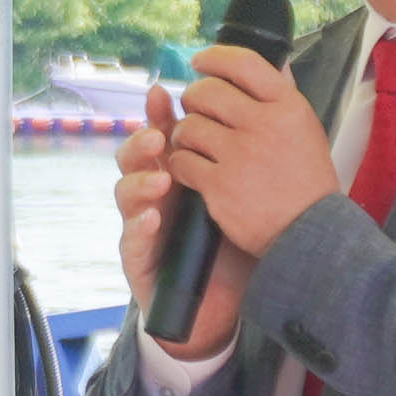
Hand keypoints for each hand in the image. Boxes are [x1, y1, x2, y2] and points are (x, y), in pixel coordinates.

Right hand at [116, 101, 243, 360]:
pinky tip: (152, 218)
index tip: (161, 95)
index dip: (156, 114)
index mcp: (179, 173)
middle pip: (133, 158)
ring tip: (161, 180)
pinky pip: (130, 240)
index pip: (162, 136)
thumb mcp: (244, 194)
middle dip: (140, 143)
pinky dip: (139, 226)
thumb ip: (248, 152)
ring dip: (139, 182)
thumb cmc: (234, 244)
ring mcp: (142, 225)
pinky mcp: (139, 259)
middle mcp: (155, 194)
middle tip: (158, 138)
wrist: (226, 303)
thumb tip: (271, 92)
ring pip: (124, 193)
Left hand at [159, 43, 339, 267]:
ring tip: (194, 145)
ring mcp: (239, 154)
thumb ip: (281, 96)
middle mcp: (264, 124)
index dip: (213, 57)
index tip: (198, 61)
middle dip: (193, 100)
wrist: (309, 232)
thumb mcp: (306, 128)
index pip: (243, 63)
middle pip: (206, 92)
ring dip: (183, 135)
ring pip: (187, 126)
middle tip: (196, 112)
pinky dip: (181, 165)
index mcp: (288, 105)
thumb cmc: (305, 179)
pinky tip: (192, 170)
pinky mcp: (218, 184)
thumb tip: (271, 60)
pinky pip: (181, 161)